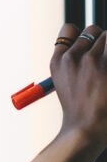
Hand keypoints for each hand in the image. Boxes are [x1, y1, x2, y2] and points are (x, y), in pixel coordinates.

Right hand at [51, 24, 106, 146]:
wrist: (87, 131)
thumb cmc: (80, 111)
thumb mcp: (66, 84)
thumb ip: (74, 62)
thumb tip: (94, 40)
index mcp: (59, 63)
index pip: (69, 30)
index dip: (82, 36)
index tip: (88, 46)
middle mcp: (74, 58)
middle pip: (94, 31)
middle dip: (103, 42)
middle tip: (105, 63)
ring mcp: (93, 62)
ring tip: (106, 72)